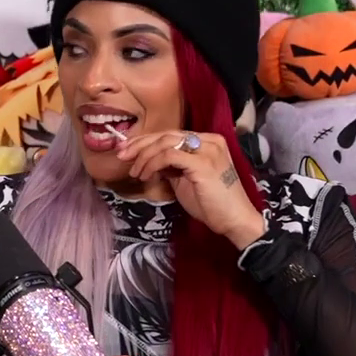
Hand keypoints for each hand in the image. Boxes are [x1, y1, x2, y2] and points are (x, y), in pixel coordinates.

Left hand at [116, 129, 266, 247]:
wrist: (234, 221)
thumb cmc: (211, 204)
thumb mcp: (185, 180)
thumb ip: (170, 166)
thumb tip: (148, 160)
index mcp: (207, 141)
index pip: (171, 134)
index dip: (146, 141)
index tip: (126, 150)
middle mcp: (209, 140)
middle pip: (166, 135)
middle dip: (139, 145)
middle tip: (121, 156)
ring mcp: (208, 150)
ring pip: (165, 143)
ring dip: (144, 156)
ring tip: (135, 172)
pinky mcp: (203, 163)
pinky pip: (169, 156)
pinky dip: (153, 163)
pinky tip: (146, 175)